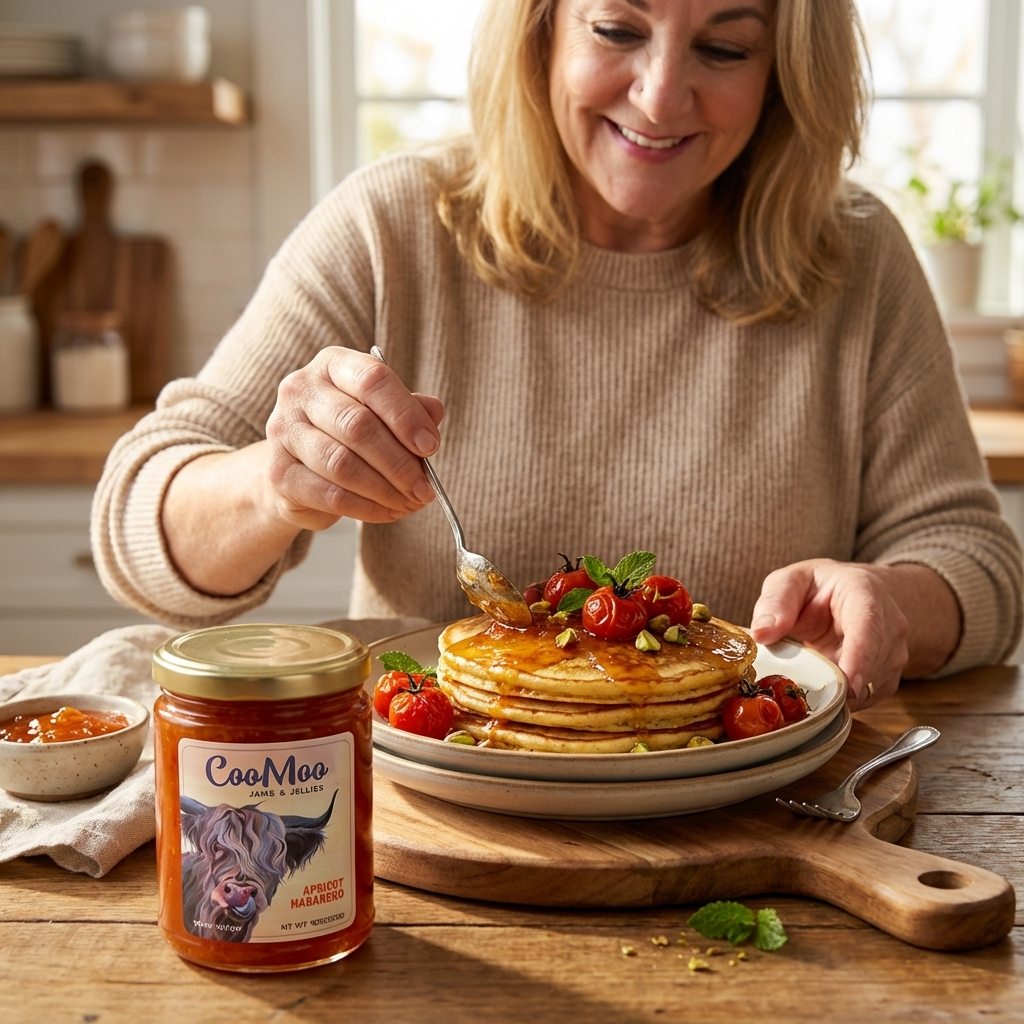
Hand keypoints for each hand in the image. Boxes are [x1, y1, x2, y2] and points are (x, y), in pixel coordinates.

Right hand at [264, 347, 443, 530]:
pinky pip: (330, 494)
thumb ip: (409, 409)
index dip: (406, 415)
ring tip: (411, 502)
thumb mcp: (381, 414)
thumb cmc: (346, 435)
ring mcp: (284, 430)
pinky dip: (367, 508)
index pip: (373, 380)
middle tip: (425, 488)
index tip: (431, 446)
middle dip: (400, 463)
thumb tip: (434, 412)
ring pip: (343, 464)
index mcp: (332, 365)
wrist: (297, 470)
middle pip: (358, 426)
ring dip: (386, 489)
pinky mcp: (279, 472)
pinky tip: (389, 512)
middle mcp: (301, 391)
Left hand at [749, 559, 908, 709]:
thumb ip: (774, 603)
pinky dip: (844, 698)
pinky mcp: (889, 675)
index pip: (868, 627)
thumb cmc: (816, 588)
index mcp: (865, 591)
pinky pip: (868, 697)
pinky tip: (825, 682)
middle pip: (872, 663)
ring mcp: (894, 651)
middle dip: (838, 681)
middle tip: (801, 686)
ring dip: (839, 689)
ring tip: (810, 674)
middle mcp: (890, 622)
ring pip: (870, 684)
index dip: (860, 657)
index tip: (849, 685)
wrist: (846, 595)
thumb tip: (762, 634)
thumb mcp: (787, 584)